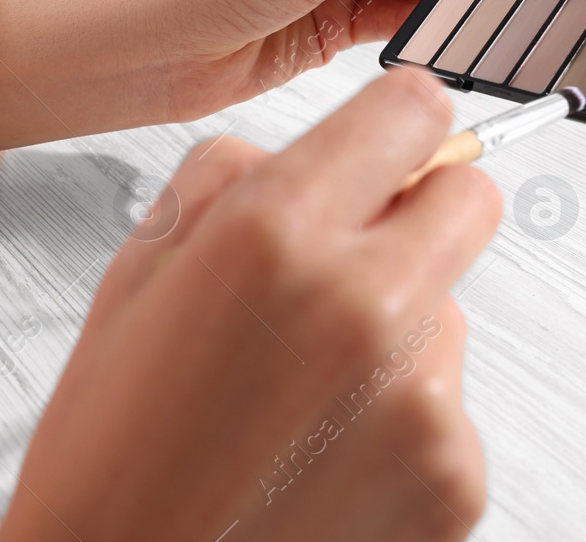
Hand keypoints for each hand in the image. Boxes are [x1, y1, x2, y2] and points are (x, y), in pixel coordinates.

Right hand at [0, 70, 500, 541]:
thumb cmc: (114, 452)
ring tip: (305, 396)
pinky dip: (403, 422)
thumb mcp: (135, 273)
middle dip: (422, 211)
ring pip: (451, 310)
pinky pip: (451, 405)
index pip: (414, 110)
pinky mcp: (454, 474)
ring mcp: (421, 396)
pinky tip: (326, 454)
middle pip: (471, 196)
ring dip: (399, 332)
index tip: (389, 146)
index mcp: (274, 233)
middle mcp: (362, 303)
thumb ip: (229, 180)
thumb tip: (309, 153)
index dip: (397, 125)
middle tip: (357, 260)